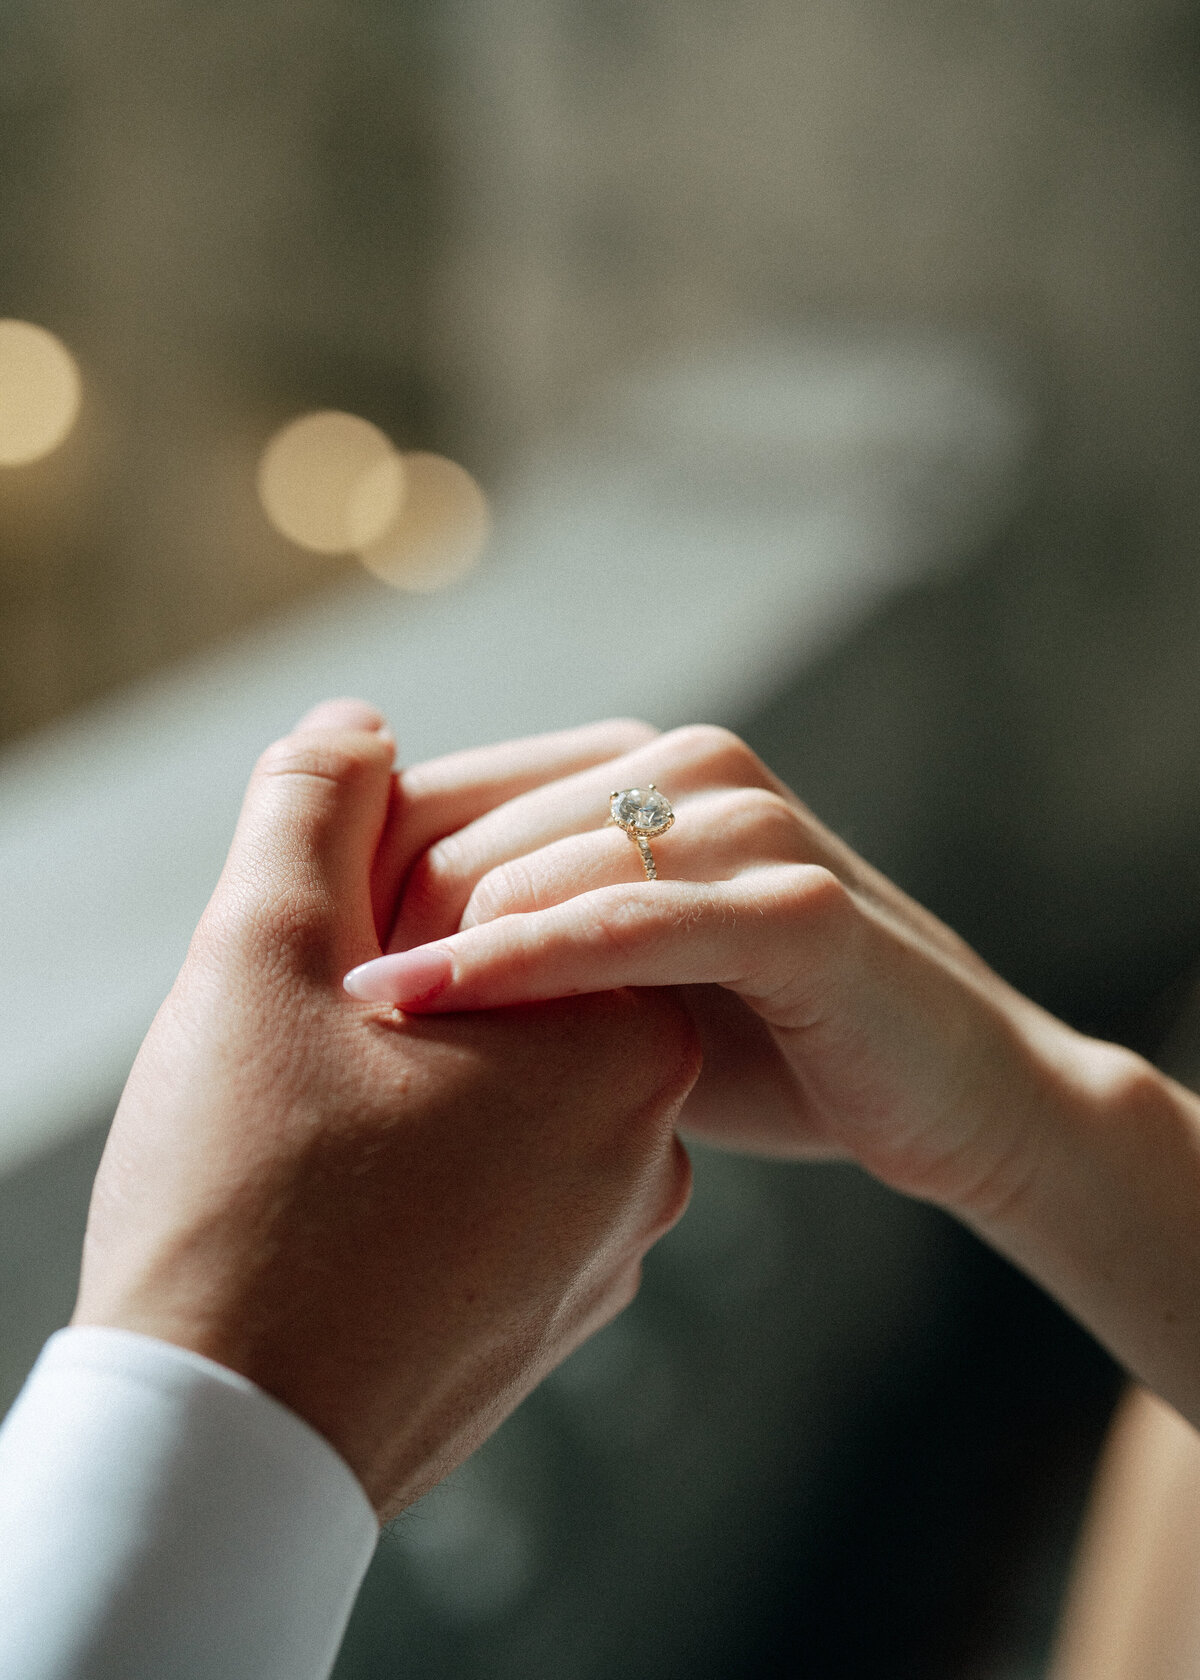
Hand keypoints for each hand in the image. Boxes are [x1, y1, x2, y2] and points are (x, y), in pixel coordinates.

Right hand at [73, 702, 697, 1519]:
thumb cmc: (244, 1190)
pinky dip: (432, 1173)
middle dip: (414, 991)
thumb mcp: (262, 954)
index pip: (521, 900)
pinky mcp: (566, 1310)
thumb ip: (319, 808)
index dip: (396, 907)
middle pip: (522, 997)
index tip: (312, 966)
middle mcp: (653, 1136)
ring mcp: (616, 1238)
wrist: (229, 1445)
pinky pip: (506, 1192)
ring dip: (418, 1083)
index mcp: (624, 1033)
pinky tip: (339, 1205)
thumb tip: (362, 724)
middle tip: (300, 1040)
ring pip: (508, 1096)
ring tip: (309, 1126)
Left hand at [343, 720, 1199, 1440]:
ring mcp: (746, 824)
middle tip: (322, 1050)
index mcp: (632, 765)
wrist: (948, 1096)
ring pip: (530, 870)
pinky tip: (427, 1008)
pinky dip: (524, 966)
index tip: (295, 999)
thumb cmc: (768, 1045)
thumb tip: (353, 961)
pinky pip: (626, 925)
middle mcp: (685, 763)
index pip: (433, 802)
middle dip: (382, 937)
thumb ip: (518, 944)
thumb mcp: (618, 985)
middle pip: (461, 833)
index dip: (353, 896)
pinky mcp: (797, 908)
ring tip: (349, 1052)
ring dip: (431, 955)